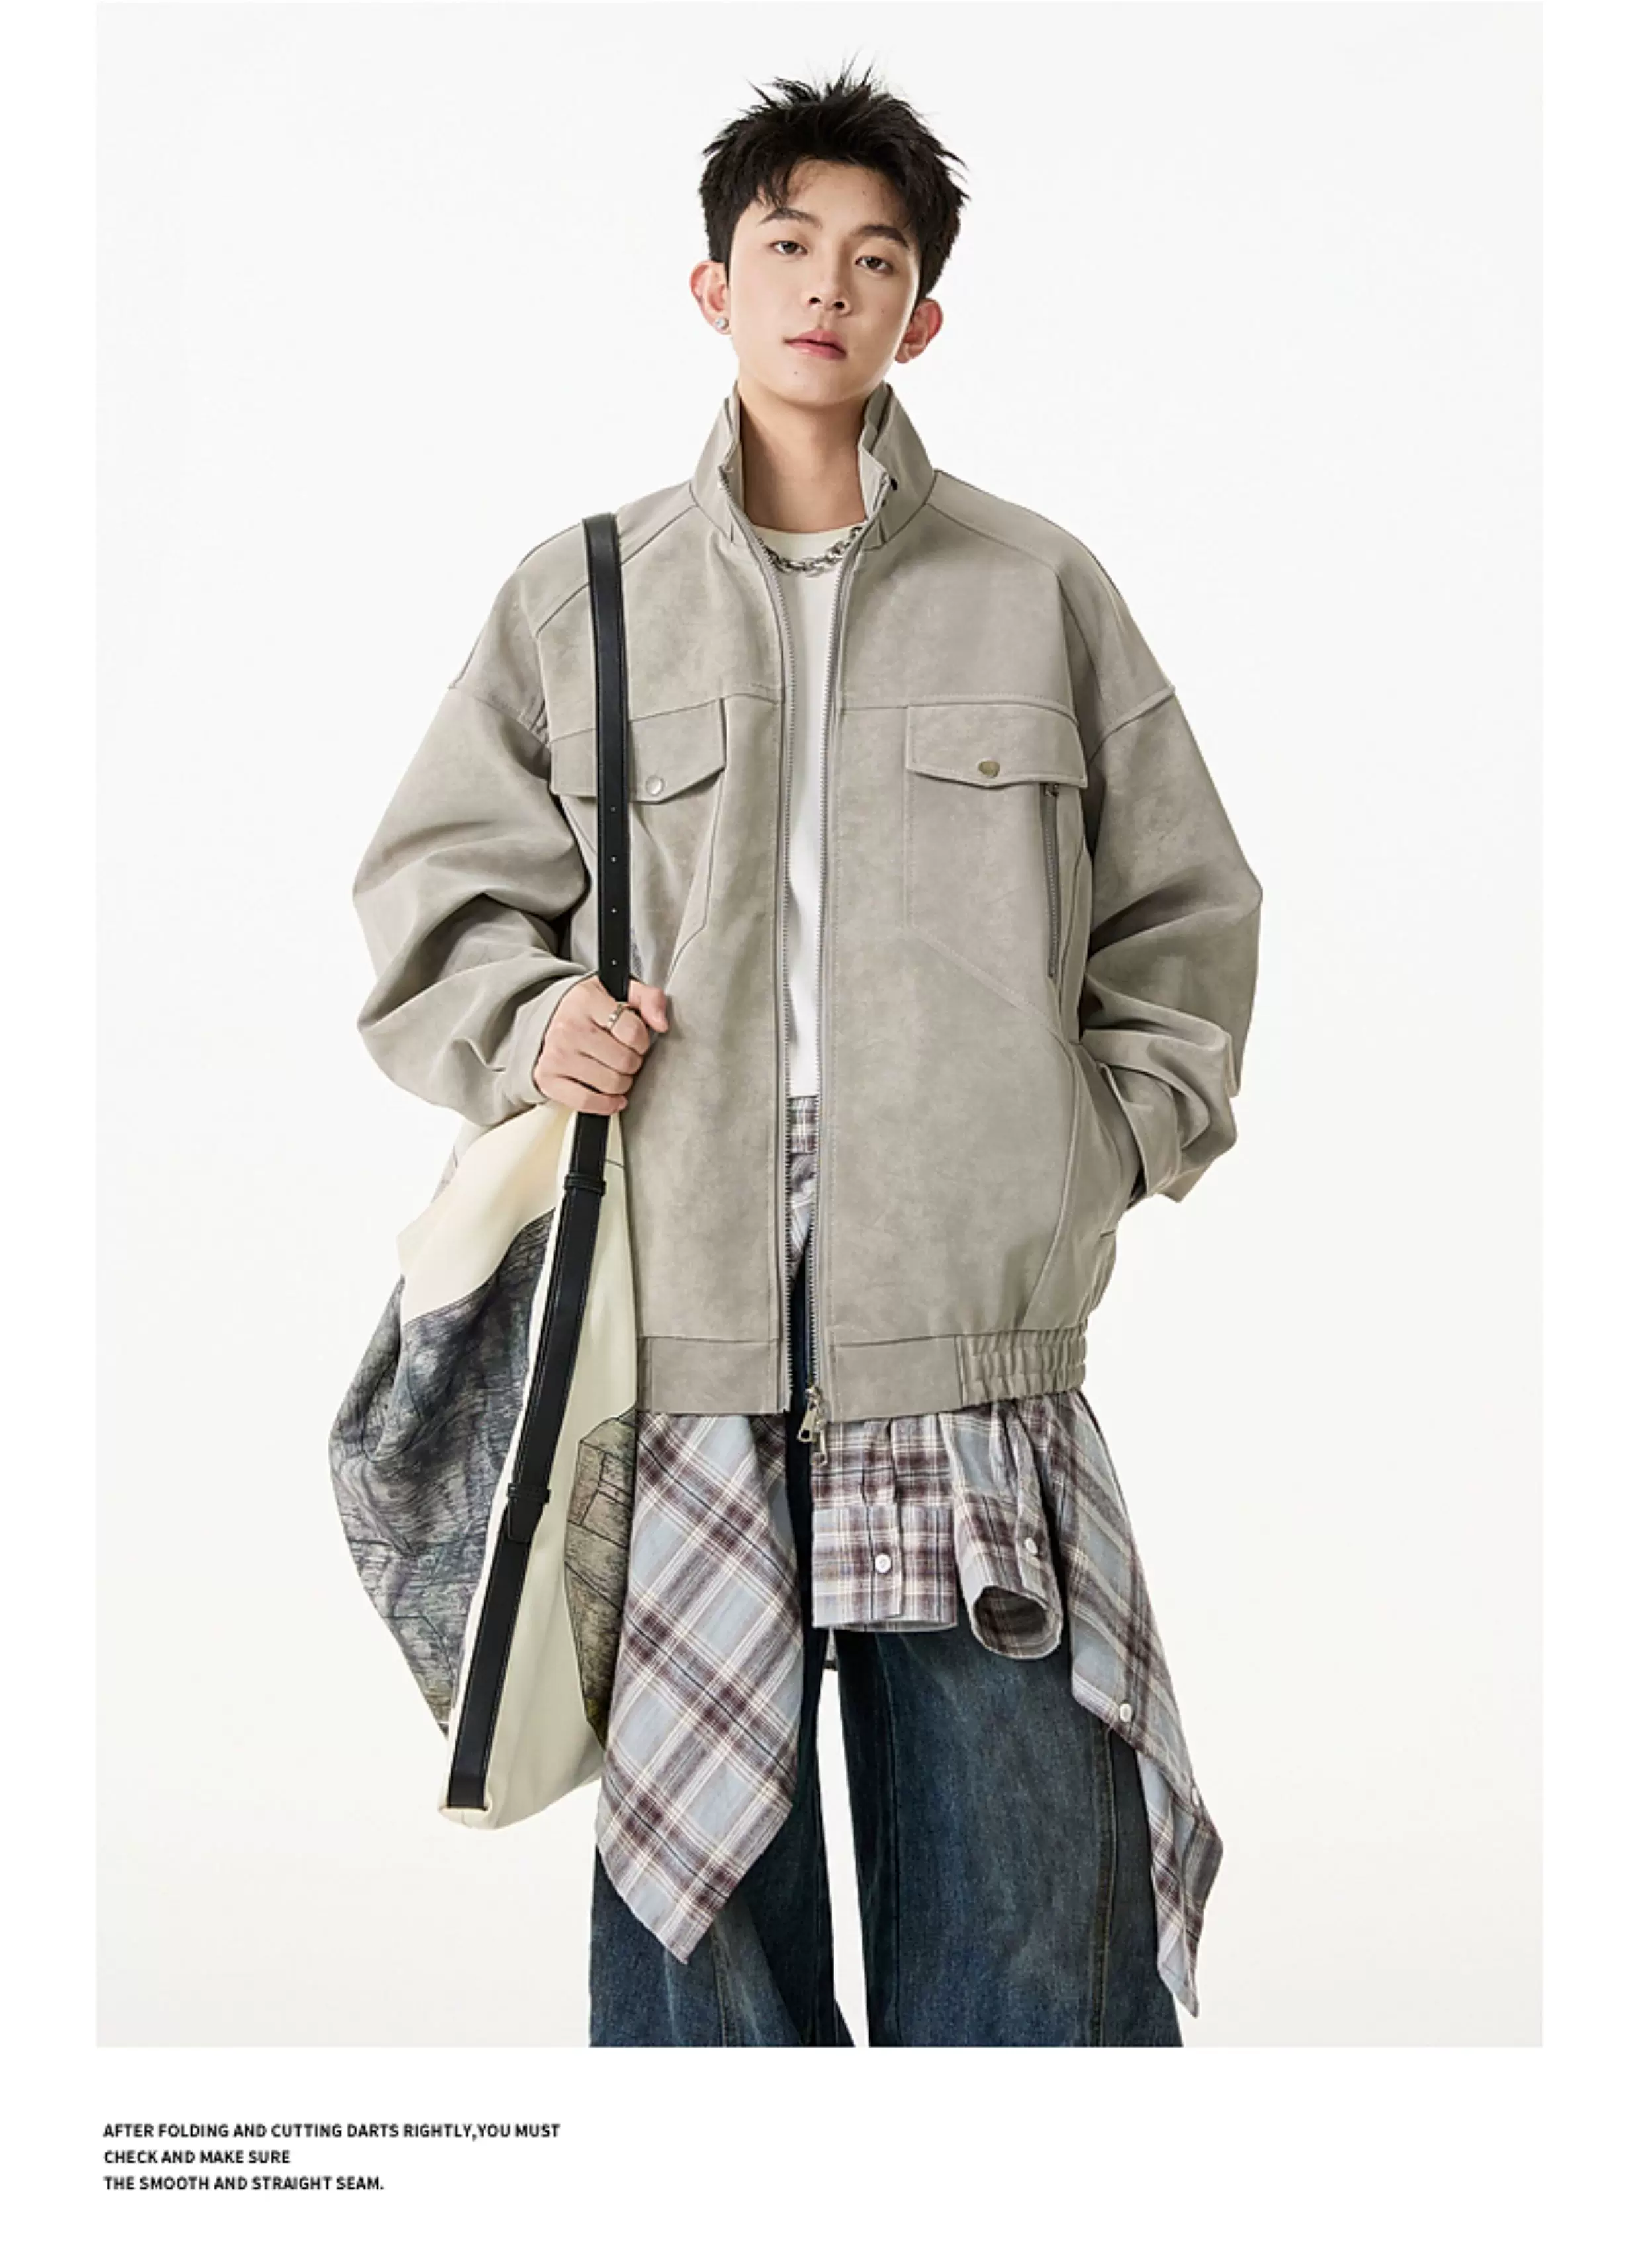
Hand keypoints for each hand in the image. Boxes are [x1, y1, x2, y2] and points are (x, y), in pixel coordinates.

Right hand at [531, 975, 668, 1113]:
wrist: (551, 1021)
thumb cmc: (591, 1010)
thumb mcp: (621, 992)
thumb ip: (650, 999)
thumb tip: (661, 1023)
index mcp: (586, 1001)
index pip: (633, 1032)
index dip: (642, 1041)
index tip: (636, 1041)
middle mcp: (568, 1028)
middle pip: (624, 1061)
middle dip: (633, 1062)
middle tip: (625, 1056)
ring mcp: (556, 1055)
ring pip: (611, 1084)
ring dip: (622, 1083)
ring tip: (615, 1071)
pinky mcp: (548, 1078)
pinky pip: (586, 1102)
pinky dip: (605, 1104)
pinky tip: (612, 1096)